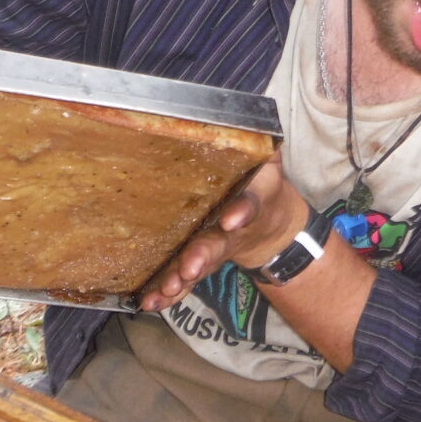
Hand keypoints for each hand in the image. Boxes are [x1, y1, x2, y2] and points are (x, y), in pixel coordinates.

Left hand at [137, 156, 307, 311]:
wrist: (271, 225)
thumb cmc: (259, 186)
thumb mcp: (265, 164)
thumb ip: (259, 146)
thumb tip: (252, 118)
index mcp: (247, 202)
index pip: (246, 205)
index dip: (240, 212)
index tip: (231, 219)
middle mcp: (229, 231)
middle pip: (217, 245)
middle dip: (202, 257)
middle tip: (190, 268)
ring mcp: (214, 251)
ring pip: (198, 267)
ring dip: (181, 280)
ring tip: (166, 291)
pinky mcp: (199, 264)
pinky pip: (183, 282)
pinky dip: (167, 294)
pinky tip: (149, 303)